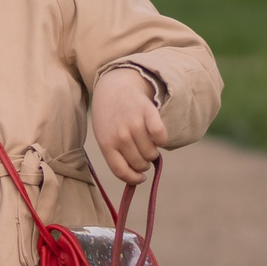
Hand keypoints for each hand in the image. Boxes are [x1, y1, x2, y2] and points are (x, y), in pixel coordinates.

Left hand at [91, 66, 166, 185]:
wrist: (115, 87)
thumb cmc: (110, 117)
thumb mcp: (105, 136)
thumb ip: (116, 156)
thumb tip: (136, 179)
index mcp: (106, 143)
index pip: (121, 171)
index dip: (134, 178)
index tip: (141, 178)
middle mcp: (119, 135)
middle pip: (139, 163)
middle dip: (143, 163)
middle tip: (142, 154)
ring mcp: (134, 123)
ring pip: (151, 153)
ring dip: (152, 152)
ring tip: (147, 143)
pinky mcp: (148, 112)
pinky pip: (161, 137)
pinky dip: (161, 139)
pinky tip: (156, 135)